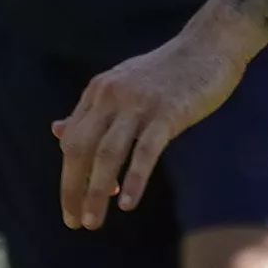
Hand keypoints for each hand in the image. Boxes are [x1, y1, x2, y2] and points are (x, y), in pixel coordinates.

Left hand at [54, 14, 241, 228]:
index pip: (72, 141)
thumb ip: (92, 110)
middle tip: (74, 222)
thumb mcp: (122, 86)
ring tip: (93, 221)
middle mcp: (111, 96)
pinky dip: (133, 179)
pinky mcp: (167, 112)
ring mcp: (139, 104)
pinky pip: (145, 151)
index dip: (71, 175)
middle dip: (73, 189)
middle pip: (80, 149)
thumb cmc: (168, 73)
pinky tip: (126, 203)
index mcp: (98, 92)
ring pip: (107, 154)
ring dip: (96, 191)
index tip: (76, 203)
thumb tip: (57, 132)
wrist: (209, 45)